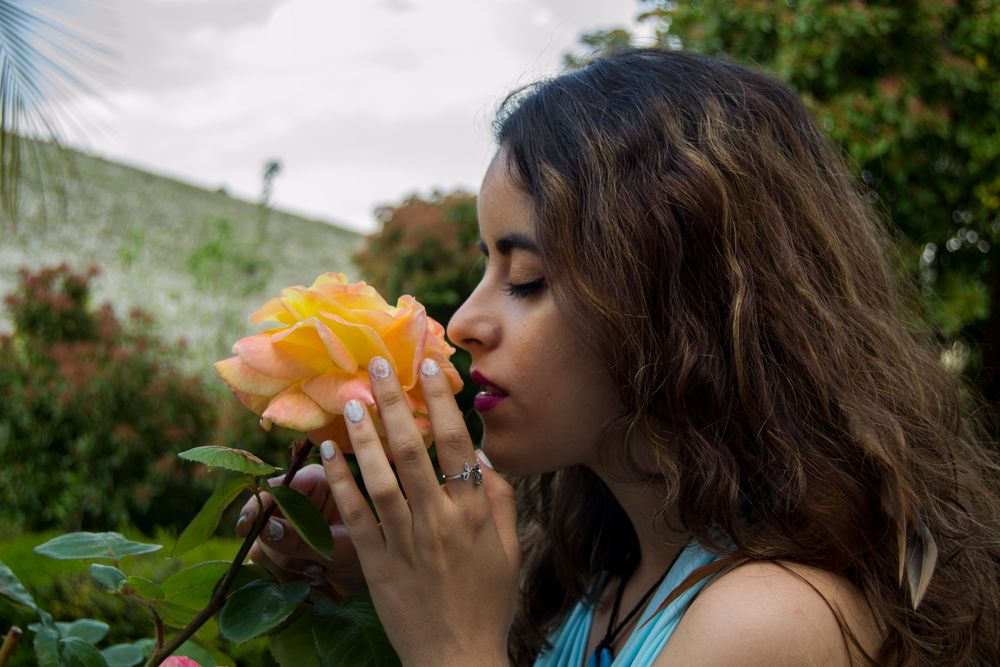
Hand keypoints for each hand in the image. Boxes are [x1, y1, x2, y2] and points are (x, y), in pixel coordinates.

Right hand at [235, 464, 366, 599]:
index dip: (258, 505)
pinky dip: (285, 573)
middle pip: (262, 517)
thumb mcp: (338, 547)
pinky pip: (263, 559)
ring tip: (318, 571)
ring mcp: (287, 521)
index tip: (248, 526)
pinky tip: (313, 576)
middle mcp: (298, 496)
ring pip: (260, 541)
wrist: (376, 579)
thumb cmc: (369, 554)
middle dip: (280, 546)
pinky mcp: (281, 543)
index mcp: (316, 481)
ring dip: (285, 564)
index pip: (276, 487)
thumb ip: (303, 538)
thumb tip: (267, 527)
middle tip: (310, 564)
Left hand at [319, 356, 518, 666]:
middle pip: (413, 450)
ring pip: (379, 477)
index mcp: (472, 514)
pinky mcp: (374, 563)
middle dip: (395, 402)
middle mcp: (437, 521)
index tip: (430, 366)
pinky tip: (329, 452)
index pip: (456, 444)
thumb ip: (499, 500)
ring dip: (364, 435)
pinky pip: (354, 516)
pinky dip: (340, 482)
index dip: (443, 400)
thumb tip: (482, 457)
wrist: (457, 658)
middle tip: (379, 365)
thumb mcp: (508, 550)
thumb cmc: (487, 602)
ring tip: (351, 399)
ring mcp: (403, 541)